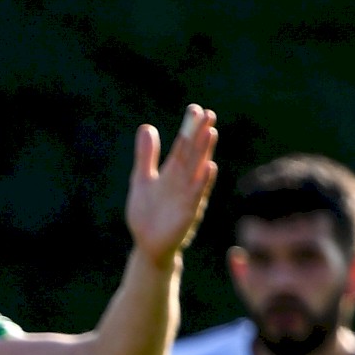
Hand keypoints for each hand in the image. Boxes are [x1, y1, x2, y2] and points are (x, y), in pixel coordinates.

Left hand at [125, 105, 218, 266]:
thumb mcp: (142, 180)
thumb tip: (147, 127)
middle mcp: (183, 181)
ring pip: (198, 170)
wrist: (147, 245)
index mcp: (172, 172)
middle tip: (208, 113)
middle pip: (193, 154)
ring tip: (211, 132)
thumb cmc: (147, 214)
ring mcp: (187, 196)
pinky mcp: (188, 213)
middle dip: (200, 134)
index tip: (195, 109)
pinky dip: (203, 182)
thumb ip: (146, 156)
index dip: (189, 128)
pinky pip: (197, 195)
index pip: (182, 146)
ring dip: (205, 152)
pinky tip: (210, 166)